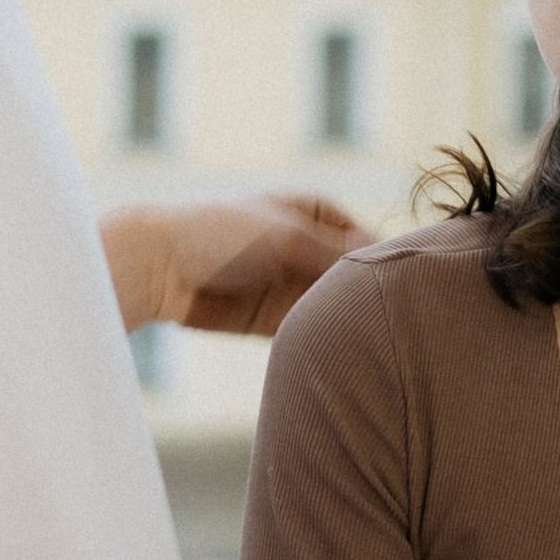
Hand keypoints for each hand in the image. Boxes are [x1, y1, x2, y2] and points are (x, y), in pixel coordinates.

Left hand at [100, 196, 370, 338]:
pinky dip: (322, 337)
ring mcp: (288, 283)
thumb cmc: (220, 231)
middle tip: (393, 319)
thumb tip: (387, 264)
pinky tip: (340, 348)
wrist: (156, 265)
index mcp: (312, 211)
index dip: (385, 258)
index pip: (365, 237)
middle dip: (367, 295)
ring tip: (371, 338)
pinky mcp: (270, 317)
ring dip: (346, 319)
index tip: (403, 283)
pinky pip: (308, 329)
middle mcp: (305, 246)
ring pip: (333, 305)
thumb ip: (338, 251)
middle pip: (351, 275)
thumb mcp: (288, 234)